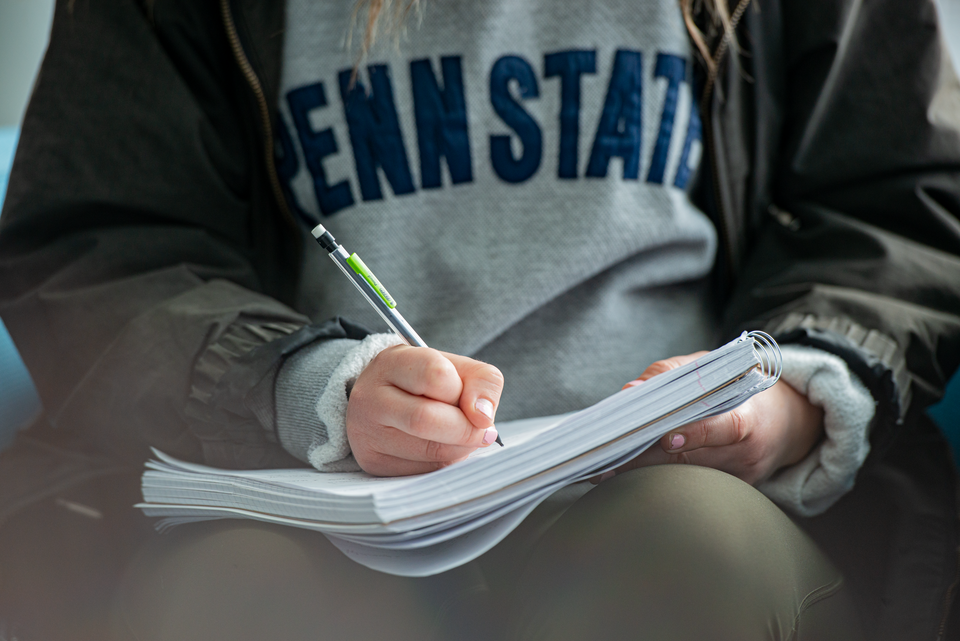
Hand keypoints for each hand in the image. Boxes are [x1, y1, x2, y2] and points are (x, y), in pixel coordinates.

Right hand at [346, 345, 503, 475]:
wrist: (384, 403)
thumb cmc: (426, 383)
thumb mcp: (456, 368)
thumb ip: (482, 382)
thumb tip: (483, 417)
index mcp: (392, 362)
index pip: (436, 375)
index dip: (466, 394)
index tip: (479, 409)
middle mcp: (370, 396)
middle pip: (426, 419)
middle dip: (465, 430)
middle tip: (482, 433)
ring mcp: (366, 433)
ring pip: (429, 452)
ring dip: (460, 449)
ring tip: (462, 439)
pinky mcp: (373, 463)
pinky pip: (424, 472)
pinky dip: (445, 464)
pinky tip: (442, 450)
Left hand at [598, 352, 823, 485]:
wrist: (789, 422)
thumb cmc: (742, 387)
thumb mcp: (715, 369)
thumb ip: (672, 373)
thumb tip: (632, 390)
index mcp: (749, 419)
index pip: (723, 429)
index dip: (695, 434)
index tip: (665, 437)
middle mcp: (746, 455)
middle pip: (690, 459)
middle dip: (646, 457)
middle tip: (607, 455)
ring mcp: (739, 479)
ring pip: (684, 478)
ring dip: (642, 472)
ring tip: (603, 468)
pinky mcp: (730, 493)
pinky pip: (690, 487)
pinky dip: (658, 479)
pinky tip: (625, 475)